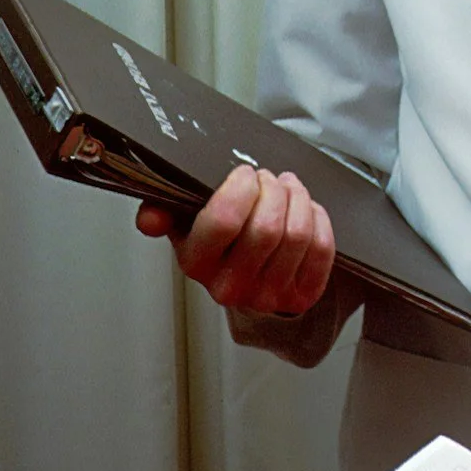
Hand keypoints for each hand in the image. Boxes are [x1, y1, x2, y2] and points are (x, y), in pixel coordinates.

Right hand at [136, 164, 335, 315]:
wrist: (246, 282)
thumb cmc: (219, 244)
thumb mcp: (184, 224)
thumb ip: (164, 212)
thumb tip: (150, 219)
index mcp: (196, 263)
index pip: (223, 221)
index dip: (241, 187)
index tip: (245, 173)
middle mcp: (230, 286)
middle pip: (268, 227)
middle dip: (273, 190)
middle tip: (269, 179)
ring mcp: (268, 296)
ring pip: (298, 235)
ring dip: (298, 199)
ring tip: (288, 189)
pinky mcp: (300, 297)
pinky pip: (321, 249)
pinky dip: (319, 220)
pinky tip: (306, 210)